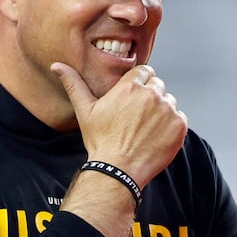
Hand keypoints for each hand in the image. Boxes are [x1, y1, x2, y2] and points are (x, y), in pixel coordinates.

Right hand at [53, 62, 186, 188]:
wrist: (118, 170)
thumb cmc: (100, 141)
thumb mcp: (85, 111)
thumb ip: (74, 84)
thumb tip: (56, 66)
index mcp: (130, 86)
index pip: (145, 72)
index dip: (140, 84)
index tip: (134, 98)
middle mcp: (151, 94)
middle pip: (158, 85)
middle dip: (150, 96)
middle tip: (138, 117)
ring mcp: (167, 109)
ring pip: (170, 101)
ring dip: (162, 111)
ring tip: (146, 129)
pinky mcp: (179, 125)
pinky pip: (180, 117)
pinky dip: (171, 126)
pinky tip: (156, 137)